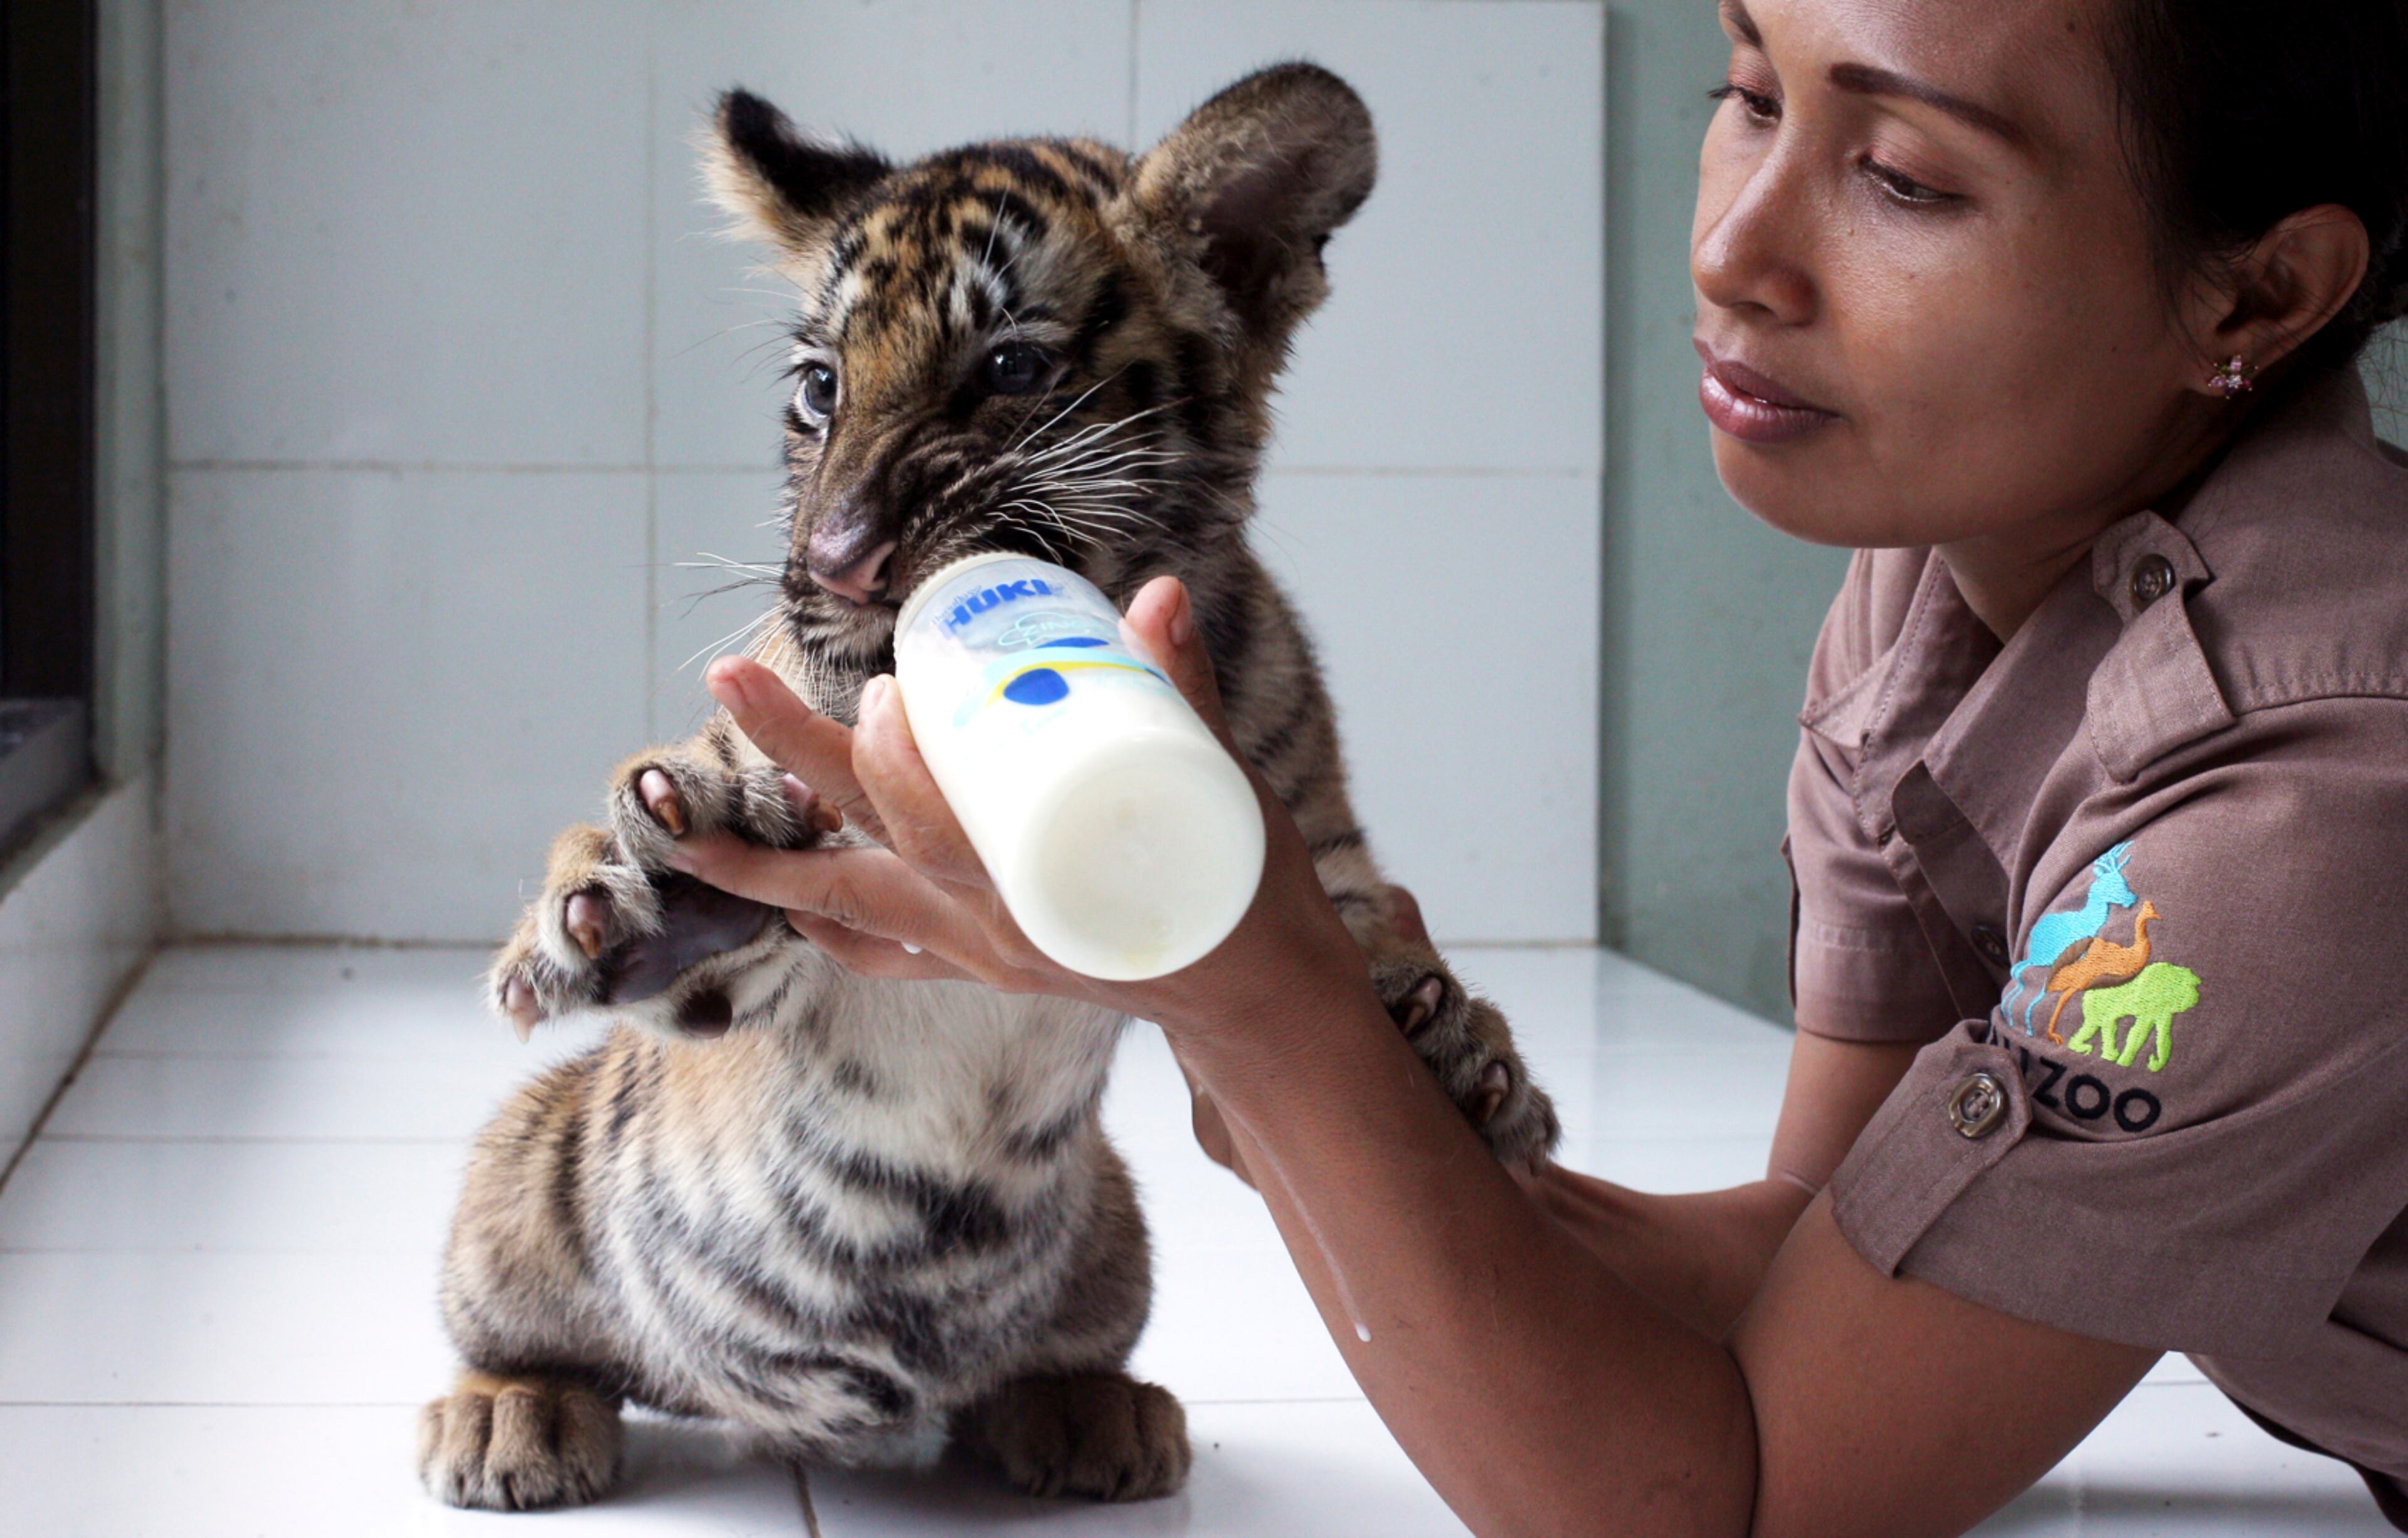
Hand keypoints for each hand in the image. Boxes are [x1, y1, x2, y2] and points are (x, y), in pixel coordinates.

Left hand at [663, 576, 1375, 1038]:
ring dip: (761, 864)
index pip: (933, 833)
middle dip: (787, 758)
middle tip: (728, 676)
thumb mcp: (1227, 794)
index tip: (886, 685)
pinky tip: (786, 891)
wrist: (1261, 1001)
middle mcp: (989, 934)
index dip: (892, 759)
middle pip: (857, 850)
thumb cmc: (1248, 898)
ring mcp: (976, 955)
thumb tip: (1158, 595)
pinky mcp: (979, 964)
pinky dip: (825, 920)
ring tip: (686, 820)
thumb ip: (1178, 697)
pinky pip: (880, 952)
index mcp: (1040, 898)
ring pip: (845, 907)